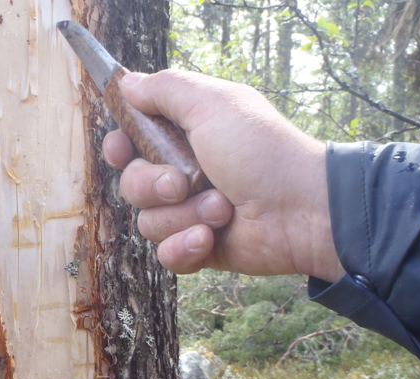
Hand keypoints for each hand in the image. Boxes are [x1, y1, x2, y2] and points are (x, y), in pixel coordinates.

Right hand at [103, 70, 343, 281]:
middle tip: (183, 183)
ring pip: (147, 223)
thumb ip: (166, 89)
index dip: (119, 147)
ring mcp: (188, 213)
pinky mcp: (196, 248)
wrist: (300, 209)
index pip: (130, 143)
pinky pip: (165, 255)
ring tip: (221, 209)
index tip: (122, 149)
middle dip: (152, 186)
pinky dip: (184, 247)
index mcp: (183, 138)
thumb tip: (126, 82)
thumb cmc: (261, 151)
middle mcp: (181, 175)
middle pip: (131, 185)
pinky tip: (209, 238)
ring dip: (183, 215)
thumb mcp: (213, 104)